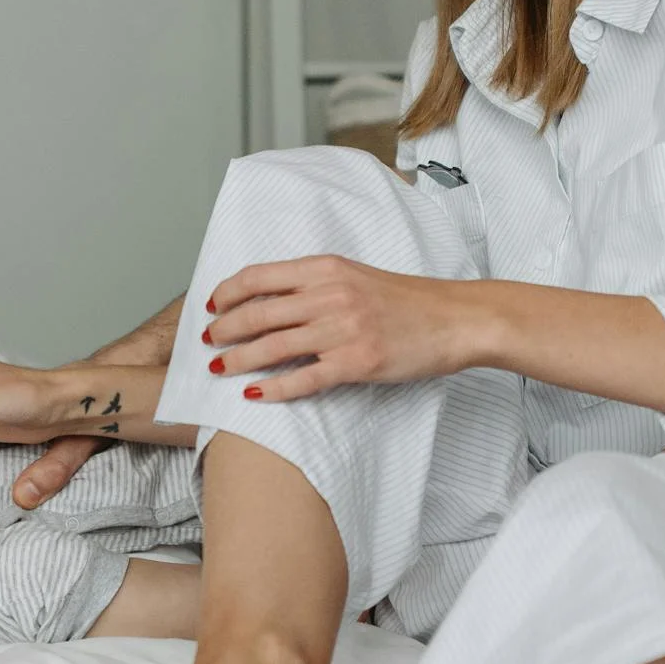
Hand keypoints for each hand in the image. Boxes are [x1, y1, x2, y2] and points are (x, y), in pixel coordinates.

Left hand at [204, 255, 490, 401]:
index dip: (228, 292)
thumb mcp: (355, 276)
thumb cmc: (407, 300)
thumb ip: (315, 284)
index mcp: (326, 269)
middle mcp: (330, 295)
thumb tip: (270, 299)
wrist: (456, 318)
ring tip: (219, 368)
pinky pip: (303, 379)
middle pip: (259, 312)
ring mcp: (343, 330)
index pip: (260, 276)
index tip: (211, 305)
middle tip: (208, 342)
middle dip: (224, 329)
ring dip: (239, 359)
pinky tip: (254, 395)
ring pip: (274, 346)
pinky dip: (273, 389)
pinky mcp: (357, 363)